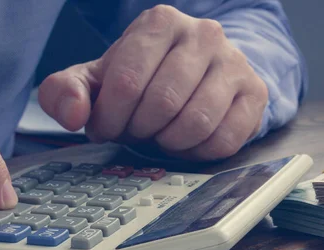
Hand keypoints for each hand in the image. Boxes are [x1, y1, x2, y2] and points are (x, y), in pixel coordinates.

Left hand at [39, 5, 267, 160]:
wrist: (199, 74)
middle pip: (163, 103)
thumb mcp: (99, 79)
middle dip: (141, 130)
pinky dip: (199, 152)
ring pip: (197, 123)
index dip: (110, 118)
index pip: (127, 81)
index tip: (107, 128)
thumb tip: (73, 116)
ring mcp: (235, 64)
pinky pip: (225, 140)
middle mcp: (204, 35)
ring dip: (170, 142)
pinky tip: (188, 142)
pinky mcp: (255, 94)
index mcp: (161, 23)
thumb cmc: (145, 77)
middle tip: (137, 132)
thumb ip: (68, 92)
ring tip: (162, 135)